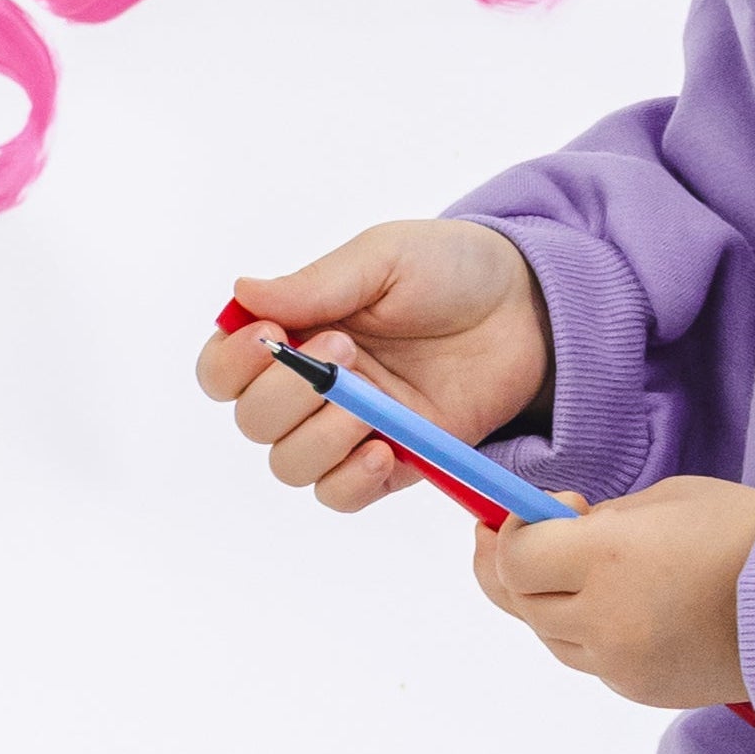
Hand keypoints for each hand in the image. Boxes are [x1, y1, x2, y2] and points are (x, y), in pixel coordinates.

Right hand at [202, 221, 549, 513]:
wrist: (531, 307)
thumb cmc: (452, 270)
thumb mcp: (385, 258)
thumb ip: (316, 284)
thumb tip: (241, 294)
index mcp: (294, 330)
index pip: (223, 369)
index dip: (232, 364)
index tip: (269, 336)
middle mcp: (312, 385)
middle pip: (252, 422)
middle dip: (285, 394)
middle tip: (346, 350)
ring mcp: (351, 426)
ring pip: (290, 465)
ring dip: (317, 437)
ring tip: (365, 403)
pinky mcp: (393, 460)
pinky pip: (342, 494)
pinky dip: (348, 480)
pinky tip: (378, 451)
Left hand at [473, 479, 754, 709]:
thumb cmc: (750, 535)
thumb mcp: (668, 500)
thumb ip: (603, 521)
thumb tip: (559, 531)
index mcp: (609, 559)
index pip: (516, 557)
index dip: (509, 532)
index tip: (528, 512)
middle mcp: (605, 619)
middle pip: (520, 601)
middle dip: (515, 566)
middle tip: (519, 536)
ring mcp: (621, 665)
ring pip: (548, 636)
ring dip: (547, 602)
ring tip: (575, 572)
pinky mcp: (640, 691)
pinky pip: (588, 661)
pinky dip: (586, 632)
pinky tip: (615, 604)